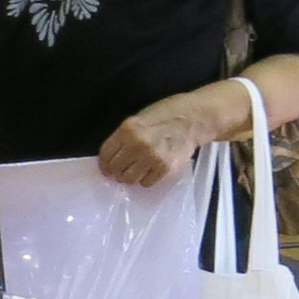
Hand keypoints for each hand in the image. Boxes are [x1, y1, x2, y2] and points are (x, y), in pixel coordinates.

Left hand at [97, 96, 213, 187]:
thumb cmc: (165, 115)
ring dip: (131, 177)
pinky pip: (146, 183)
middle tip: (122, 170)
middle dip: (117, 171)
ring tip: (138, 169)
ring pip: (129, 179)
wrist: (193, 119)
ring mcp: (151, 158)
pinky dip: (146, 179)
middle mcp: (137, 145)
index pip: (106, 154)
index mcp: (127, 130)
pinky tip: (151, 169)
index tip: (106, 168)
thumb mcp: (139, 119)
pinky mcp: (165, 168)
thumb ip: (124, 136)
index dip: (104, 164)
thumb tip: (111, 156)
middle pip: (116, 169)